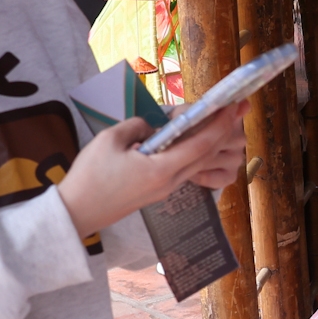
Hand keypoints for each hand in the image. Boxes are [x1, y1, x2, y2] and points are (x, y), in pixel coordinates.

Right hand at [57, 109, 247, 238]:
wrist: (78, 211)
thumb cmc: (90, 175)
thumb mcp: (111, 140)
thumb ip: (138, 126)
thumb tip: (155, 125)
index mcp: (161, 169)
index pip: (200, 145)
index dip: (219, 124)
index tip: (232, 106)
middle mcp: (170, 181)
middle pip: (206, 155)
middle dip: (225, 130)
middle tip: (239, 109)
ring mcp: (166, 189)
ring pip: (198, 163)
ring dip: (213, 142)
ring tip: (224, 121)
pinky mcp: (159, 191)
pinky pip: (186, 169)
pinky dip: (196, 152)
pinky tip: (196, 140)